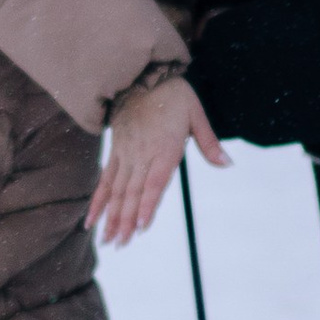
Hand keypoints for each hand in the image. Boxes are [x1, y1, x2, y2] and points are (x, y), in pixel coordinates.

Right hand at [89, 73, 227, 246]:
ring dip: (112, 217)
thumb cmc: (173, 95)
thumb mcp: (196, 114)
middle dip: (126, 221)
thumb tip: (227, 164)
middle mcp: (142, 155)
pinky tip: (92, 221)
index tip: (141, 226)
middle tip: (121, 245)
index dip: (147, 205)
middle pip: (133, 192)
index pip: (154, 182)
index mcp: (164, 147)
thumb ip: (209, 142)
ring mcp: (126, 155)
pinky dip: (99, 202)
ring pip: (117, 191)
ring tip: (108, 241)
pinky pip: (105, 180)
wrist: (141, 75)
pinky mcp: (116, 153)